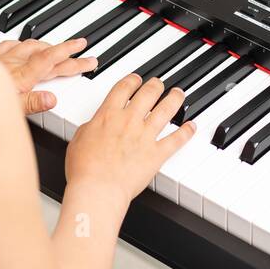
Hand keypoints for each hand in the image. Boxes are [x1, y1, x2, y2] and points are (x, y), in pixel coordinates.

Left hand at [0, 37, 96, 114]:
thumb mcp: (7, 111)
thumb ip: (31, 104)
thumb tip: (52, 99)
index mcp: (20, 76)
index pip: (51, 61)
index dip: (70, 55)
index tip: (85, 50)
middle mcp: (11, 63)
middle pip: (44, 52)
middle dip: (65, 50)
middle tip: (81, 49)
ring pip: (28, 45)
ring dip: (45, 45)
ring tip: (56, 47)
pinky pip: (8, 45)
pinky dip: (20, 44)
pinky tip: (20, 45)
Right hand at [65, 75, 196, 208]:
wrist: (97, 189)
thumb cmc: (84, 170)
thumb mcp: (77, 140)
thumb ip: (90, 128)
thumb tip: (94, 125)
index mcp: (108, 115)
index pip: (123, 88)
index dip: (132, 80)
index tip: (136, 79)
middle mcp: (129, 121)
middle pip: (148, 93)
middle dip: (156, 85)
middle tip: (158, 84)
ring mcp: (145, 136)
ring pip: (166, 110)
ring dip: (174, 99)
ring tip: (178, 93)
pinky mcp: (157, 154)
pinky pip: (177, 140)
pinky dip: (186, 132)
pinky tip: (191, 126)